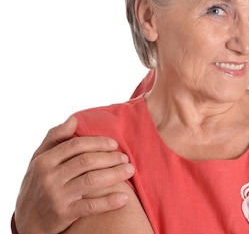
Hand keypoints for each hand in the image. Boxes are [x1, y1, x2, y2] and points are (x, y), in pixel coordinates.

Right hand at [15, 116, 134, 233]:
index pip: (76, 145)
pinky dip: (109, 201)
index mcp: (44, 161)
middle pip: (87, 161)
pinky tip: (124, 198)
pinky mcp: (63, 214)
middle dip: (111, 157)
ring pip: (92, 180)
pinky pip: (91, 206)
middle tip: (125, 158)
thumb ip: (55, 138)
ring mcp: (56, 196)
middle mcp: (49, 177)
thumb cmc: (38, 184)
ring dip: (115, 174)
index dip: (98, 142)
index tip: (115, 144)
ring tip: (130, 170)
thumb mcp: (38, 160)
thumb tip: (74, 119)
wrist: (28, 221)